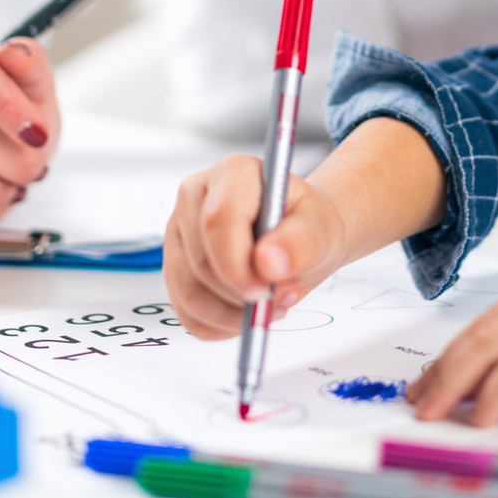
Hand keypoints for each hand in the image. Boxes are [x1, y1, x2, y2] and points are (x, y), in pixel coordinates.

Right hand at [163, 154, 355, 339]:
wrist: (304, 238)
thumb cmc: (310, 226)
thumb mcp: (322, 230)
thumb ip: (301, 243)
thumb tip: (268, 262)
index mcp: (234, 173)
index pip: (218, 220)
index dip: (237, 264)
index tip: (263, 291)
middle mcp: (197, 196)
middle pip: (200, 260)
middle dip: (239, 294)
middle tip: (276, 300)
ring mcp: (180, 230)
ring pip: (188, 290)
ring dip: (229, 315)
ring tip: (266, 306)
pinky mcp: (175, 263)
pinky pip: (184, 309)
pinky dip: (217, 324)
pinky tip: (244, 314)